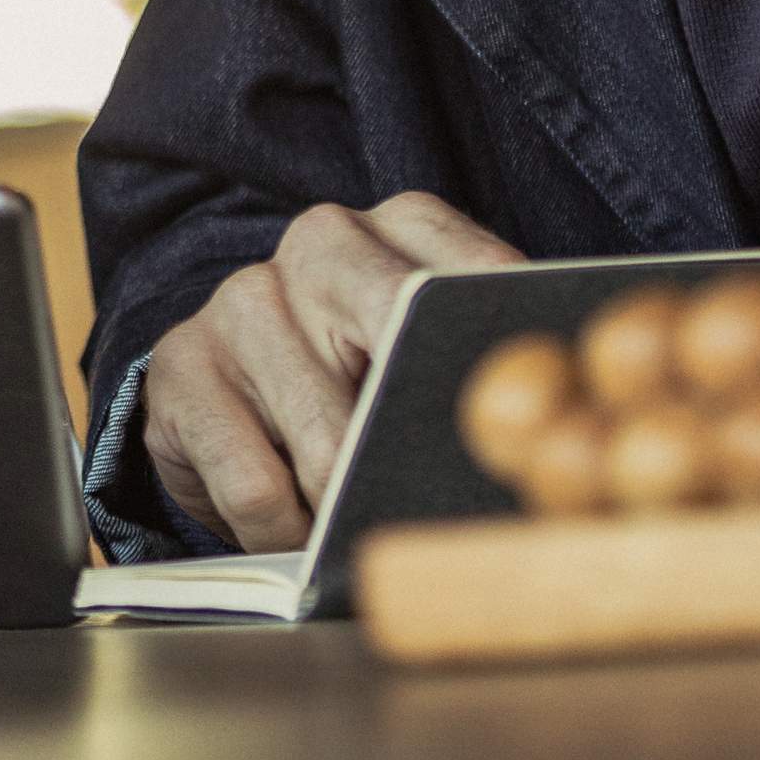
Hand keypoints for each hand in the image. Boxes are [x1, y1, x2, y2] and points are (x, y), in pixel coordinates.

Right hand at [142, 193, 520, 551]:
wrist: (231, 390)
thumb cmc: (360, 380)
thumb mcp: (433, 353)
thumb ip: (494, 363)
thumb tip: (576, 421)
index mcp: (403, 225)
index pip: (480, 287)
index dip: (511, 371)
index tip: (537, 441)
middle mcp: (320, 244)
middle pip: (400, 353)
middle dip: (419, 448)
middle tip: (441, 507)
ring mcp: (244, 300)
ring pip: (328, 444)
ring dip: (349, 511)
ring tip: (363, 527)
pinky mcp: (183, 365)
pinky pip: (257, 487)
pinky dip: (287, 534)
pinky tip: (298, 531)